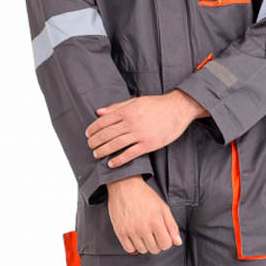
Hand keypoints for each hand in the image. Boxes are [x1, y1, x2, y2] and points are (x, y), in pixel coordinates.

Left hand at [85, 90, 208, 168]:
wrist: (178, 109)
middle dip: (95, 141)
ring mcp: (140, 134)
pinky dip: (119, 160)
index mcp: (127, 111)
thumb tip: (99, 112)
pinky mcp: (149, 144)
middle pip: (107, 134)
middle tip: (90, 146)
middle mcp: (131, 122)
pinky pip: (130, 154)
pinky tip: (111, 163)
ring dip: (103, 151)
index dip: (93, 129)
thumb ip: (117, 107)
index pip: (103, 121)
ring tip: (96, 155)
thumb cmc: (157, 104)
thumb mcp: (135, 101)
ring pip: (116, 145)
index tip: (88, 134)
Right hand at [106, 175, 182, 253]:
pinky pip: (129, 249)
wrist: (125, 186)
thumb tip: (178, 242)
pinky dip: (133, 246)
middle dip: (156, 244)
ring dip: (145, 245)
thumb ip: (172, 226)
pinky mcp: (120, 231)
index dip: (166, 241)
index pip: (166, 245)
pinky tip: (135, 237)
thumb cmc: (145, 196)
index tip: (162, 235)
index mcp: (156, 221)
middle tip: (153, 234)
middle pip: (154, 249)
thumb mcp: (163, 208)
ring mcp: (131, 230)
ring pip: (142, 250)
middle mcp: (143, 228)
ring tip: (143, 234)